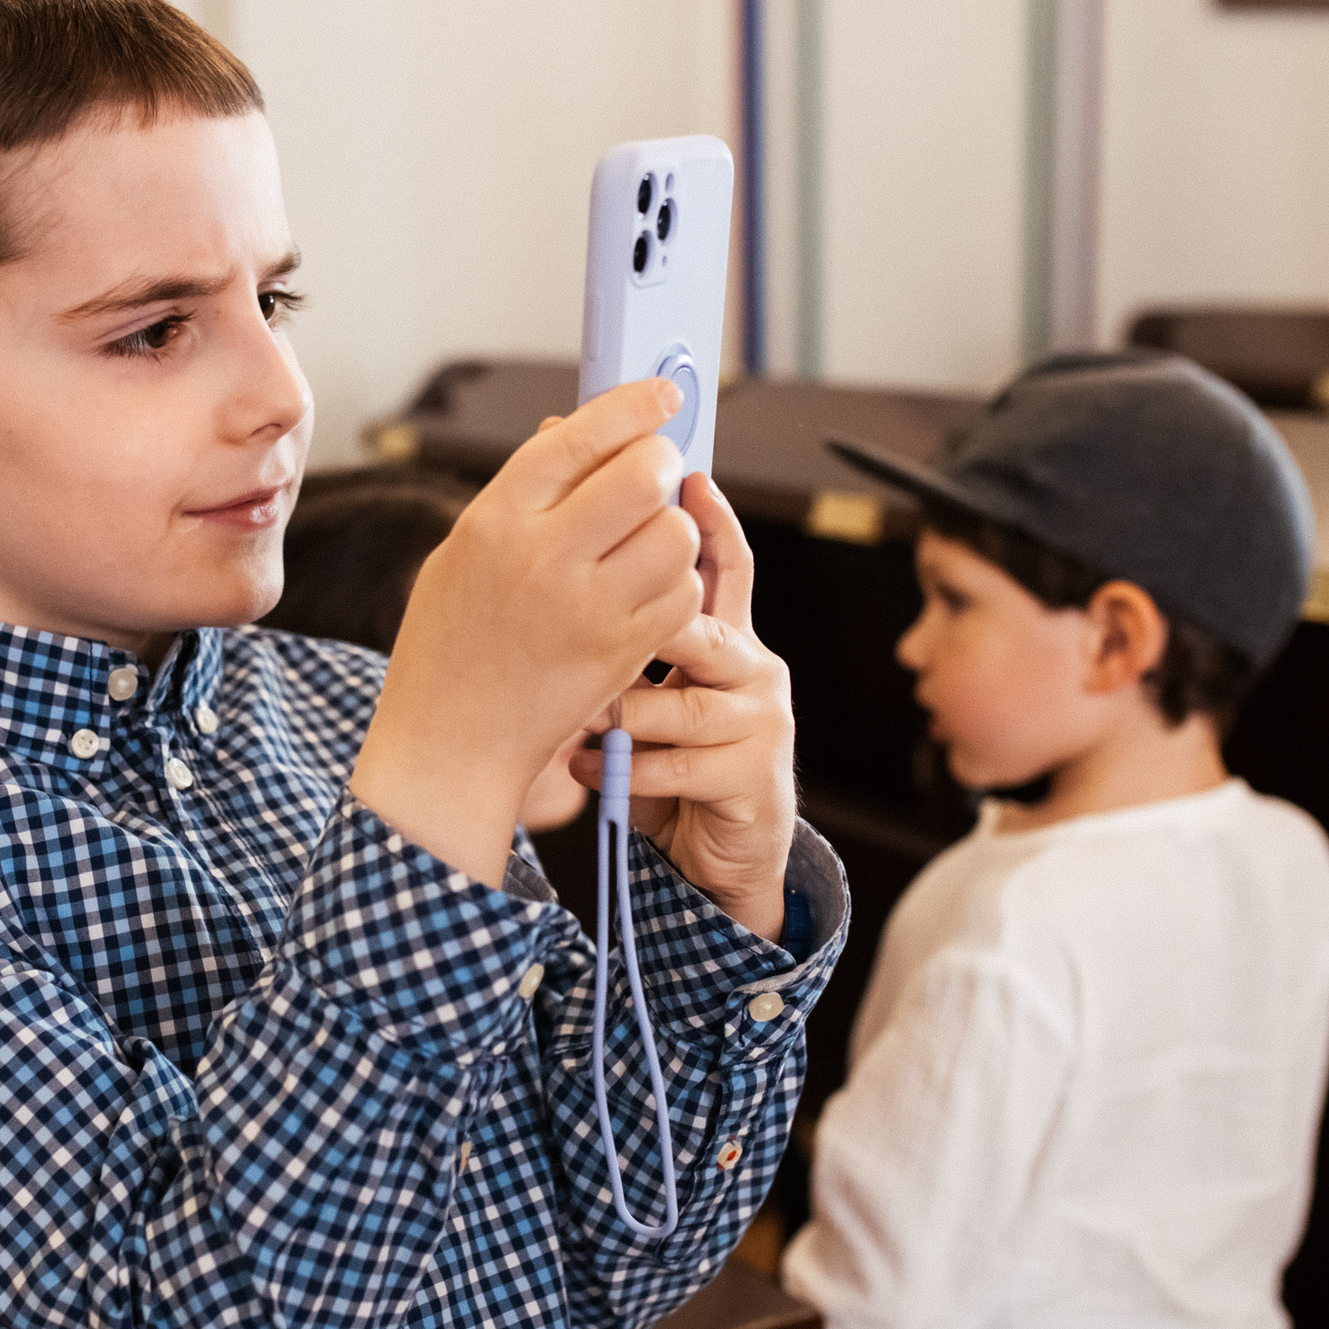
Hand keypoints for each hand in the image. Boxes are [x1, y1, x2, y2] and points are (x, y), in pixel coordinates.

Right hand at [353, 379, 702, 884]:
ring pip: (676, 533)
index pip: (577, 438)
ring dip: (673, 526)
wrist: (451, 743)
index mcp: (493, 522)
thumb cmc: (450, 643)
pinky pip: (683, 593)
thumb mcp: (464, 554)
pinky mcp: (622, 654)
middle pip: (642, 475)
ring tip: (646, 540)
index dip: (630, 406)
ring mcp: (588, 610)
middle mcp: (542, 560)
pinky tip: (647, 591)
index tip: (663, 394)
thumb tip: (579, 429)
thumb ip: (523, 494)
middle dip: (661, 463)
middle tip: (655, 473)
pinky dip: (678, 583)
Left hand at [570, 472, 797, 941]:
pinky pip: (677, 762)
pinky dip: (623, 770)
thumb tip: (568, 545)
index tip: (689, 476)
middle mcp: (754, 668)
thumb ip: (622, 629)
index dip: (710, 520)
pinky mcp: (753, 775)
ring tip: (584, 725)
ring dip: (623, 718)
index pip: (725, 564)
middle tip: (596, 636)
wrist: (708, 852)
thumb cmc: (662, 759)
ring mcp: (760, 721)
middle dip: (647, 634)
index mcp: (726, 636)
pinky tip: (588, 770)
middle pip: (703, 626)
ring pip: (681, 702)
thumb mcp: (640, 685)